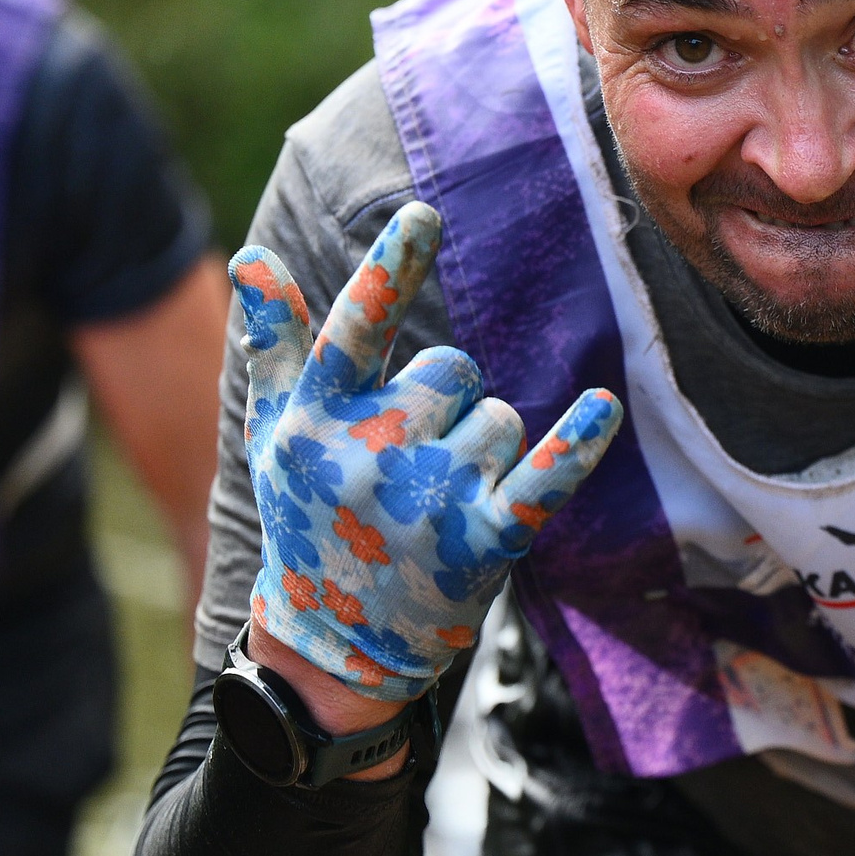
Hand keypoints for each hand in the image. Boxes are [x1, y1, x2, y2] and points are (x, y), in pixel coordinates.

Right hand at [230, 203, 623, 700]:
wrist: (339, 639)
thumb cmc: (309, 513)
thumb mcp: (277, 432)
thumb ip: (274, 345)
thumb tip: (253, 257)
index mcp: (316, 422)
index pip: (355, 330)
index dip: (390, 270)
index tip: (422, 215)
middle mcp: (371, 458)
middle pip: (452, 370)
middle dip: (441, 402)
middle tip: (407, 462)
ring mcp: (430, 502)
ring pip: (498, 418)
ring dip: (482, 448)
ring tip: (437, 501)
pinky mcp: (485, 543)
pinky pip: (546, 477)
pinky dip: (577, 444)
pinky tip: (601, 406)